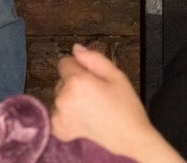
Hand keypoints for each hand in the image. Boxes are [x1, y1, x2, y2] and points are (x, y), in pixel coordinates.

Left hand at [52, 44, 164, 159]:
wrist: (128, 138)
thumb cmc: (125, 105)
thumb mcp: (116, 75)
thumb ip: (94, 59)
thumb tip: (75, 48)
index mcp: (77, 81)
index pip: (64, 62)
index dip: (78, 66)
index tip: (91, 76)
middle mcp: (62, 98)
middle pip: (61, 81)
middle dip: (74, 83)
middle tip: (95, 94)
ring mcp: (57, 115)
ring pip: (59, 97)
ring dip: (69, 99)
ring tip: (90, 108)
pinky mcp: (57, 129)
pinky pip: (58, 113)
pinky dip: (67, 114)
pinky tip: (83, 119)